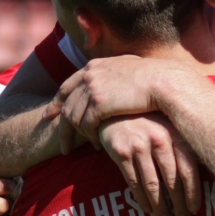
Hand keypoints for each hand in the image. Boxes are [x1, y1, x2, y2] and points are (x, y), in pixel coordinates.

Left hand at [44, 56, 191, 149]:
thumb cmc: (154, 78)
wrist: (164, 82)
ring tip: (78, 149)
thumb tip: (111, 82)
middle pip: (66, 103)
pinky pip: (86, 125)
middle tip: (62, 142)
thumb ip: (114, 75)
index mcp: (94, 66)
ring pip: (73, 117)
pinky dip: (89, 137)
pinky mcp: (99, 103)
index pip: (68, 85)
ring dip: (75, 135)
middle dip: (61, 125)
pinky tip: (96, 146)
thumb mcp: (128, 70)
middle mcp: (89, 74)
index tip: (50, 114)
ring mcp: (93, 88)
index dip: (57, 101)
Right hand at [98, 113, 201, 215]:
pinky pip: (134, 182)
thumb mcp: (169, 126)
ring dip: (160, 207)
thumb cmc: (149, 121)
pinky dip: (142, 199)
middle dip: (179, 204)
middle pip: (173, 180)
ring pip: (153, 184)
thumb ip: (185, 144)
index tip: (195, 209)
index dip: (193, 192)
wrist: (115, 108)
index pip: (189, 168)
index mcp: (176, 132)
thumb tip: (210, 171)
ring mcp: (139, 144)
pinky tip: (147, 209)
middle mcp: (159, 138)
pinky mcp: (121, 151)